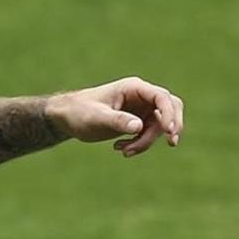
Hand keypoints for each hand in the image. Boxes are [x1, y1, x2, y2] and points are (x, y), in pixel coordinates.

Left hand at [48, 76, 184, 156]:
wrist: (67, 118)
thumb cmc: (79, 112)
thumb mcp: (96, 118)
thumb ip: (117, 121)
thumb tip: (139, 126)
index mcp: (133, 88)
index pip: (161, 97)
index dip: (169, 114)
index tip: (168, 132)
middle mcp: (141, 96)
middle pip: (171, 107)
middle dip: (171, 126)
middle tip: (171, 143)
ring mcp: (141, 108)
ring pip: (160, 125)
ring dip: (147, 141)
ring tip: (123, 151)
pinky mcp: (138, 121)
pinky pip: (150, 134)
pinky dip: (140, 144)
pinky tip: (120, 148)